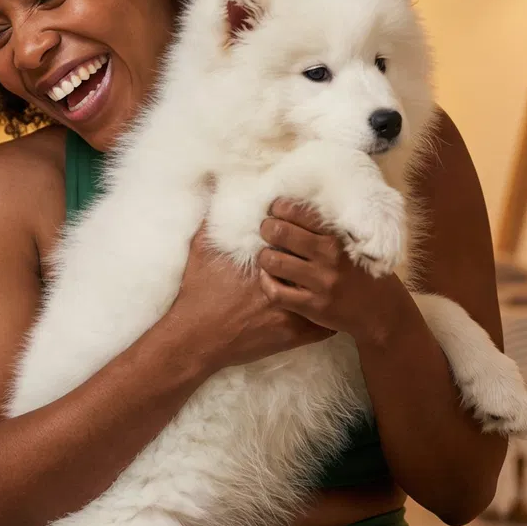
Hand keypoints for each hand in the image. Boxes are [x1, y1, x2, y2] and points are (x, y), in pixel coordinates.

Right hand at [166, 225, 330, 372]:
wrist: (195, 338)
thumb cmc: (197, 293)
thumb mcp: (201, 248)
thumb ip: (214, 218)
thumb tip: (214, 187)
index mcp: (268, 258)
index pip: (302, 238)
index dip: (308, 234)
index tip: (308, 234)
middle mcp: (286, 281)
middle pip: (319, 263)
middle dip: (323, 260)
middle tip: (324, 257)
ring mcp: (293, 310)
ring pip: (326, 294)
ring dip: (328, 287)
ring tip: (331, 281)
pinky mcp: (294, 335)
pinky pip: (325, 325)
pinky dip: (327, 318)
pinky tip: (326, 311)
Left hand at [256, 200, 408, 342]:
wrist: (381, 311)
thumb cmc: (363, 272)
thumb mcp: (354, 243)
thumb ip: (328, 229)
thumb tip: (293, 208)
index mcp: (338, 237)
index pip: (299, 212)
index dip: (279, 207)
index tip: (274, 210)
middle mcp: (329, 257)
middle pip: (280, 232)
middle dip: (266, 228)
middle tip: (266, 231)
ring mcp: (320, 282)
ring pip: (273, 262)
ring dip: (264, 256)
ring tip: (266, 255)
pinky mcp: (313, 306)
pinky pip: (276, 292)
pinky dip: (266, 283)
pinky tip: (269, 278)